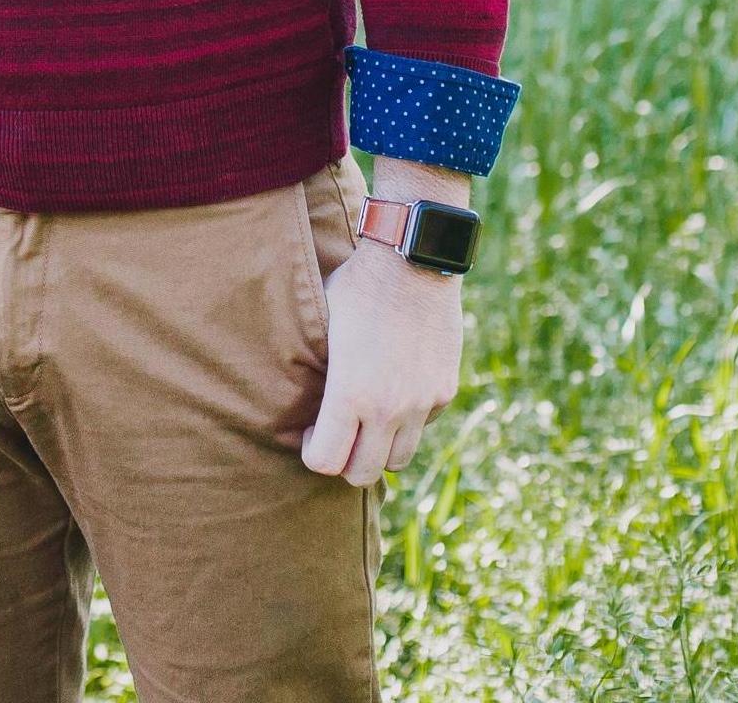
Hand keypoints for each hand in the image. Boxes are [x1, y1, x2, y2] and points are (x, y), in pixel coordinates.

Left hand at [301, 161, 468, 485]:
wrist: (411, 262)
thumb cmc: (354, 287)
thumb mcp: (319, 323)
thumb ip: (314, 368)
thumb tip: (293, 390)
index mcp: (349, 394)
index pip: (326, 462)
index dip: (312, 453)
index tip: (309, 432)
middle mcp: (388, 409)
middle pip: (364, 474)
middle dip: (345, 461)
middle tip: (335, 432)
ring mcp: (421, 403)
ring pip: (398, 459)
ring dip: (378, 448)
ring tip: (364, 419)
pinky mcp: (444, 391)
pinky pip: (423, 427)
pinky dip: (407, 422)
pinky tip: (393, 391)